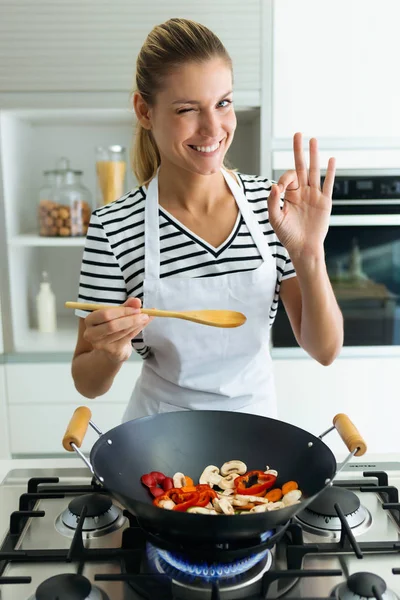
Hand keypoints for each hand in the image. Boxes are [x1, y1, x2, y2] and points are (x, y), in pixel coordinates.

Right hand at [83, 297, 151, 363]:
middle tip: (144, 314)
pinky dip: (138, 330)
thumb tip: (137, 301)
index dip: (122, 311)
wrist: (111, 349)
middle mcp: (92, 334)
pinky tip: (144, 324)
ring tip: (146, 317)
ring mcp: (101, 344)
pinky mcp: (112, 351)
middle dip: (130, 319)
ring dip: (136, 324)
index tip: (137, 307)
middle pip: (112, 325)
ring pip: (122, 332)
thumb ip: (126, 306)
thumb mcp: (117, 315)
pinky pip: (127, 338)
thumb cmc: (113, 327)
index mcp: (90, 320)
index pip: (105, 314)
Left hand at [267, 132, 335, 259]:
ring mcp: (314, 196)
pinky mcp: (324, 202)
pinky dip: (330, 172)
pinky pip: (328, 184)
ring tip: (314, 140)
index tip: (282, 189)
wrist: (303, 248)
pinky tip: (332, 160)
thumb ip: (273, 202)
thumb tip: (274, 186)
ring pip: (314, 171)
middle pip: (301, 167)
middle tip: (297, 134)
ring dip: (314, 155)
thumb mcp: (275, 219)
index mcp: (289, 195)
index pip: (287, 178)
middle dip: (298, 151)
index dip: (284, 179)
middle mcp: (302, 192)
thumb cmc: (288, 236)